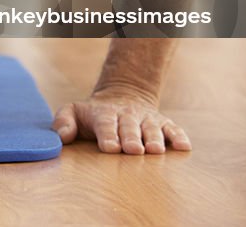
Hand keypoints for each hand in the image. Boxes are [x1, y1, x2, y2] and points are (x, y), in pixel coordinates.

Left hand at [51, 86, 191, 154]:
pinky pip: (173, 128)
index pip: (105, 124)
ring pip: (152, 128)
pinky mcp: (163, 123)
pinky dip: (178, 137)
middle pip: (129, 127)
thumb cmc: (93, 115)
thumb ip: (63, 122)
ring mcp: (146, 118)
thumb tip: (62, 136)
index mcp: (104, 114)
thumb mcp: (73, 111)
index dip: (108, 135)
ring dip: (155, 138)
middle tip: (134, 150)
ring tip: (156, 150)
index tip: (110, 148)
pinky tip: (183, 147)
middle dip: (132, 138)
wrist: (123, 96)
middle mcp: (127, 115)